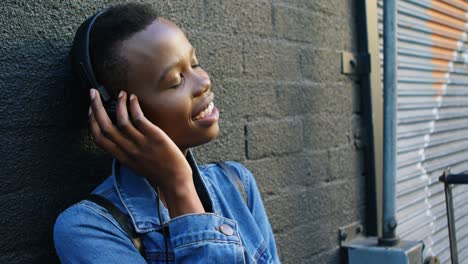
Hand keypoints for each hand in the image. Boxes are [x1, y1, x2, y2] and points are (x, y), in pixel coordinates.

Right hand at [89, 89, 203, 215]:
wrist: (175, 181)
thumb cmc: (159, 172)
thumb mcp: (136, 165)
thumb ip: (127, 152)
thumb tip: (122, 138)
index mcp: (121, 157)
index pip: (99, 138)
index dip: (92, 122)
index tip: (91, 109)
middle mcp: (128, 150)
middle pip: (105, 126)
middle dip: (96, 107)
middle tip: (93, 93)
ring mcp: (140, 143)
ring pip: (121, 120)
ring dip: (118, 104)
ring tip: (121, 93)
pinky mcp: (154, 137)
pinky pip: (138, 118)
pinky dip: (133, 106)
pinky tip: (133, 99)